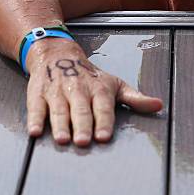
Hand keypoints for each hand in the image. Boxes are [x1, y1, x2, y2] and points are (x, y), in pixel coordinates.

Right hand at [25, 39, 162, 145]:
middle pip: (81, 110)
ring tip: (63, 139)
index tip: (104, 136)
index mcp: (98, 88)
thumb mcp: (115, 84)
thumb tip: (158, 105)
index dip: (104, 122)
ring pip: (59, 109)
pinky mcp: (38, 93)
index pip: (103, 107)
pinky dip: (35, 119)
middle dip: (82, 125)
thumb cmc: (90, 75)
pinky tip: (35, 131)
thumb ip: (135, 98)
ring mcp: (57, 91)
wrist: (57, 53)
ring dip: (60, 125)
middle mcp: (78, 89)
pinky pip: (36, 107)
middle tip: (83, 141)